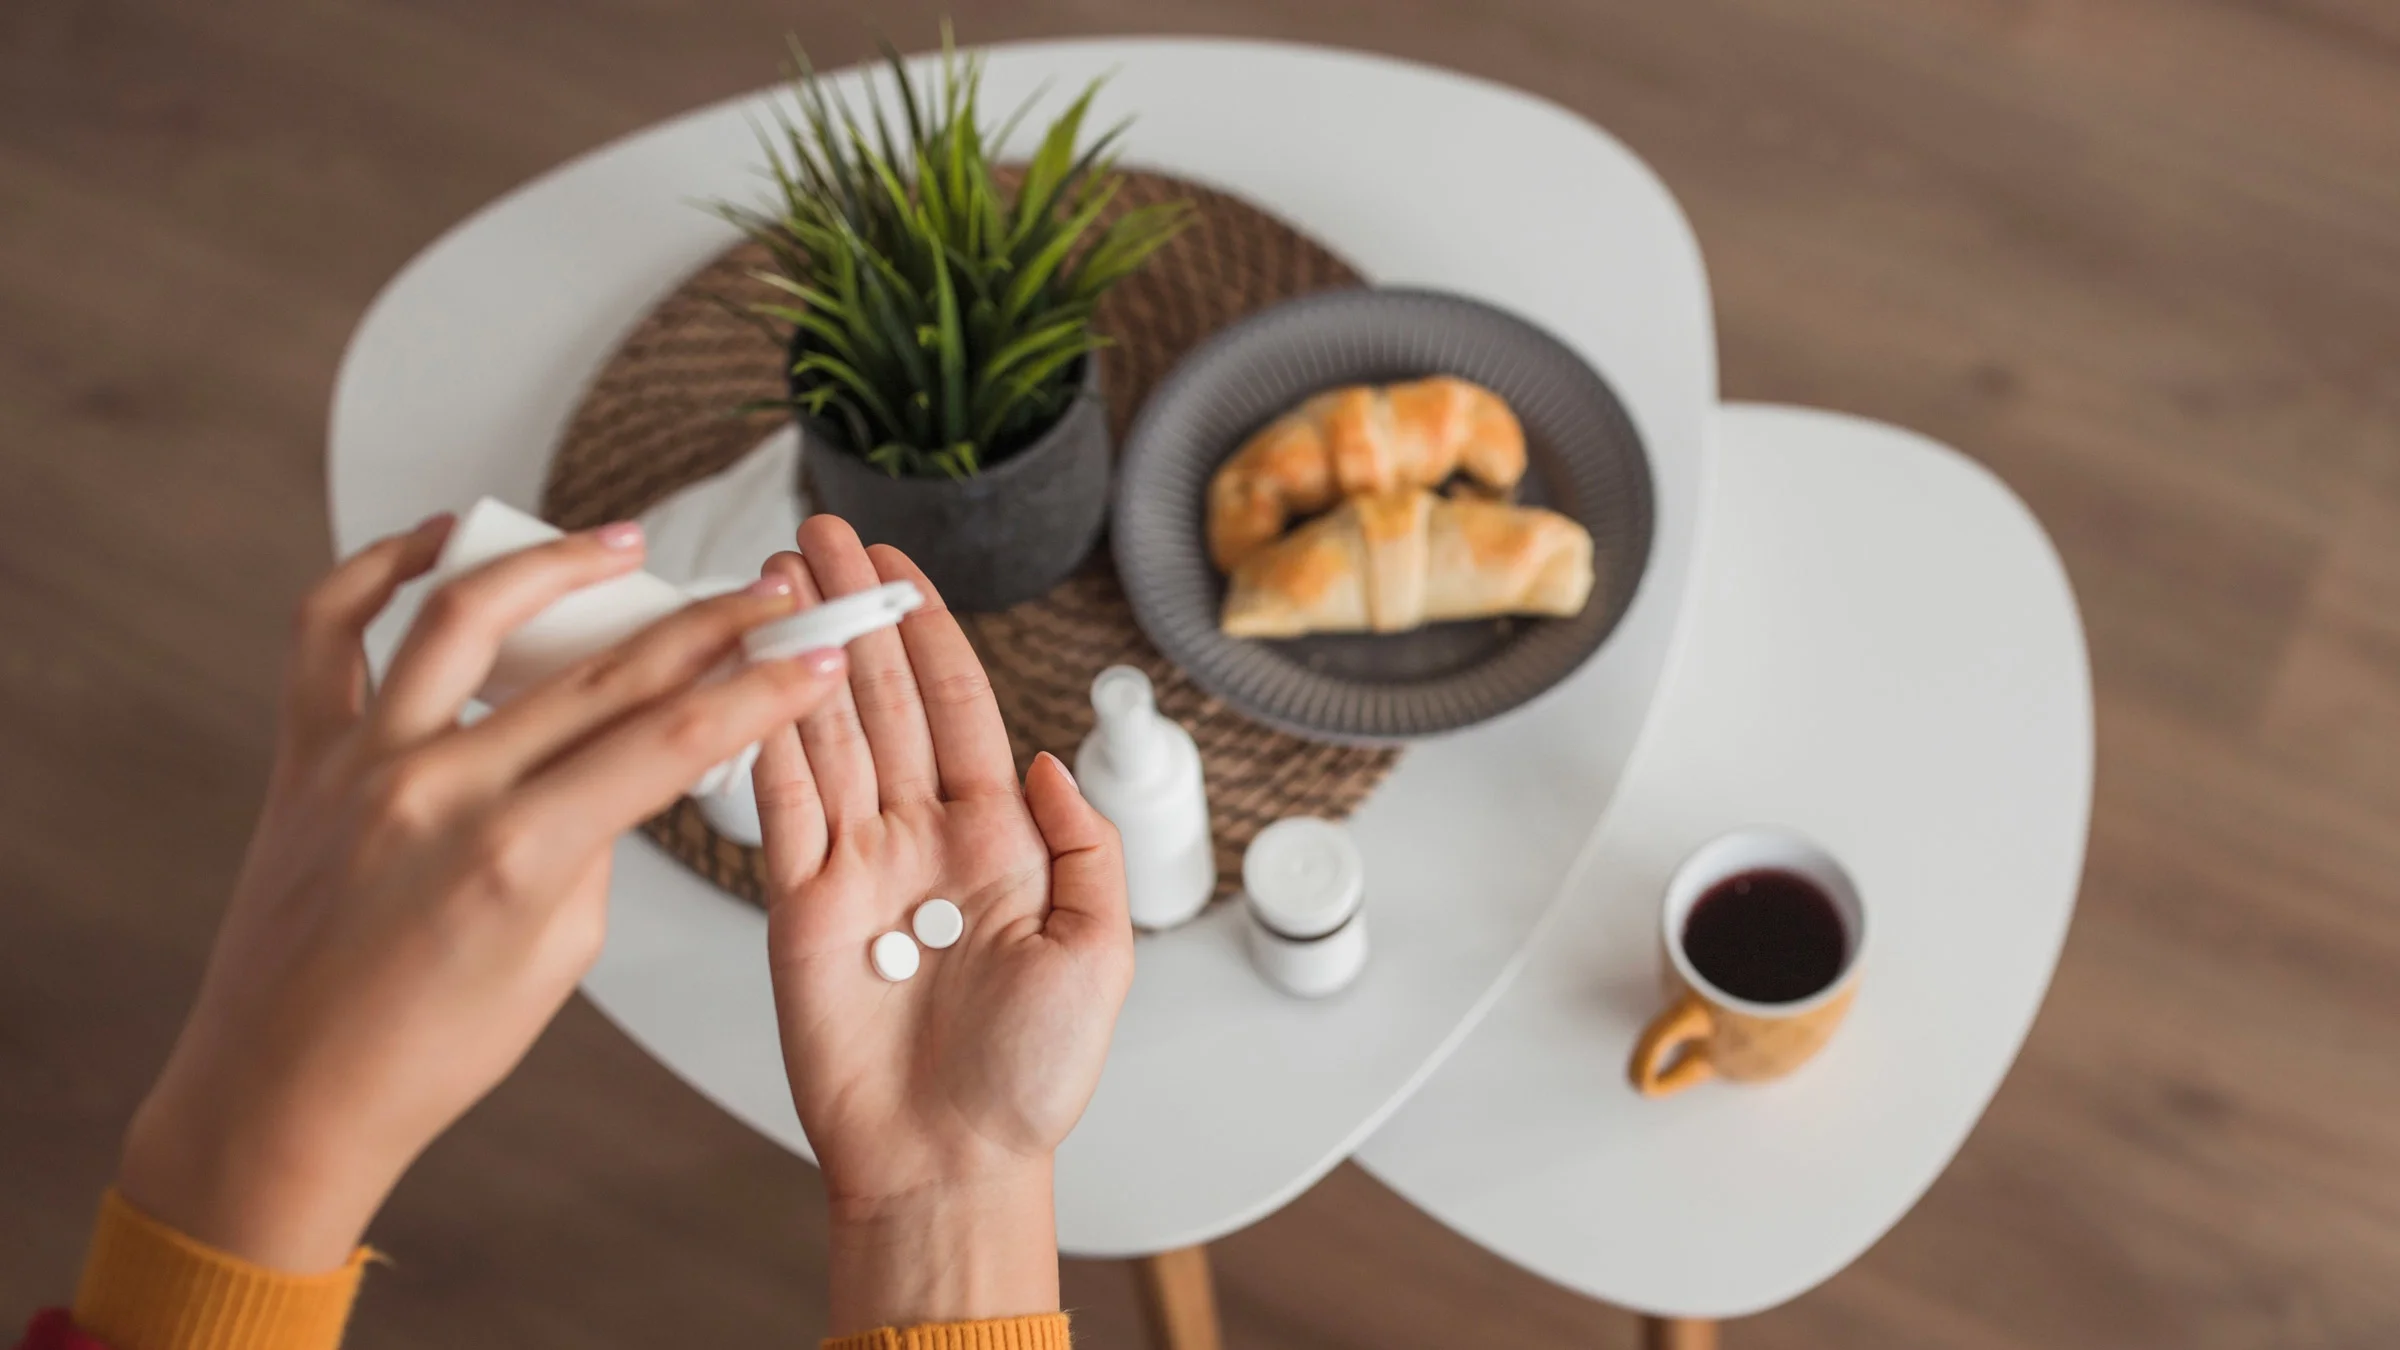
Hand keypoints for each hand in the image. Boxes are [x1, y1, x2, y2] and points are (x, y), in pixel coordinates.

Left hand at [119, 515, 848, 1271]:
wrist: (283, 1095)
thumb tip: (612, 762)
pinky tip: (444, 538)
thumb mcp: (558, 959)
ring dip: (558, 564)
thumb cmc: (426, 1054)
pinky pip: (329, 630)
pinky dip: (382, 567)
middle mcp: (439, 791)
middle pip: (603, 673)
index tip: (812, 655)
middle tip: (763, 588)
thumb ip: (593, 845)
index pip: (673, 743)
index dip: (759, 691)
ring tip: (622, 543)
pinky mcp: (302, 756)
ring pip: (466, 613)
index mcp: (518, 856)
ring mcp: (363, 763)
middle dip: (704, 621)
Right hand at [754, 517, 1132, 1332]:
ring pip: (824, 736)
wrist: (952, 1161)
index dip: (926, 632)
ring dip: (800, 657)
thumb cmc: (1034, 1077)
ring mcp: (857, 867)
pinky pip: (779, 807)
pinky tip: (748, 674)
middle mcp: (922, 839)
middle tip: (820, 539)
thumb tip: (1047, 757)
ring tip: (775, 580)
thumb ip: (1084, 845)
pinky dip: (763, 738)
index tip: (897, 564)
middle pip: (882, 701)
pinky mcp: (800, 906)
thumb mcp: (1100, 948)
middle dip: (853, 614)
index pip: (957, 708)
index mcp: (998, 840)